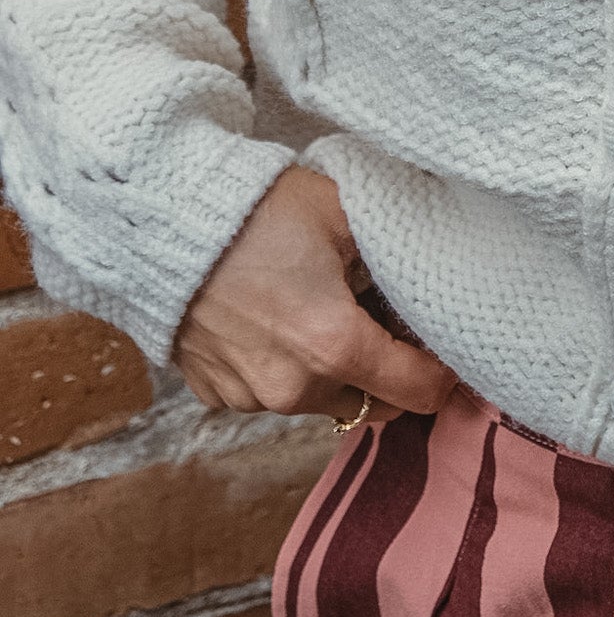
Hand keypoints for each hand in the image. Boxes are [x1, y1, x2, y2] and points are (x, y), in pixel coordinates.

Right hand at [173, 166, 454, 426]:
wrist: (165, 221)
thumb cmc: (260, 210)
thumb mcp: (344, 212)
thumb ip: (394, 249)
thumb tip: (426, 269)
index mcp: (336, 345)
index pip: (418, 391)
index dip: (442, 372)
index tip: (444, 347)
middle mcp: (296, 387)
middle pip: (373, 406)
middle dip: (391, 376)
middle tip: (388, 326)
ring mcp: (252, 397)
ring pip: (323, 401)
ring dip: (337, 373)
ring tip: (329, 314)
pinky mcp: (216, 394)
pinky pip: (272, 395)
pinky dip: (288, 370)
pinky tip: (280, 321)